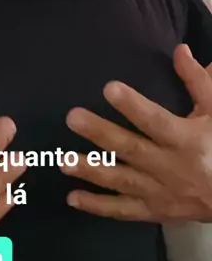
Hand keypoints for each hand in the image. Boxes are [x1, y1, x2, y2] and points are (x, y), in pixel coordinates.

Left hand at [61, 45, 211, 222]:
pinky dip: (97, 206)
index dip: (133, 106)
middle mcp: (170, 166)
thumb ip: (197, 81)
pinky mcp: (153, 210)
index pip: (155, 120)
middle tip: (72, 118)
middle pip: (130, 149)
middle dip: (100, 134)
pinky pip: (122, 210)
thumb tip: (179, 50)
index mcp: (185, 139)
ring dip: (92, 171)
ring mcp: (159, 192)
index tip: (109, 88)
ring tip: (64, 160)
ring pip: (121, 181)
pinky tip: (71, 197)